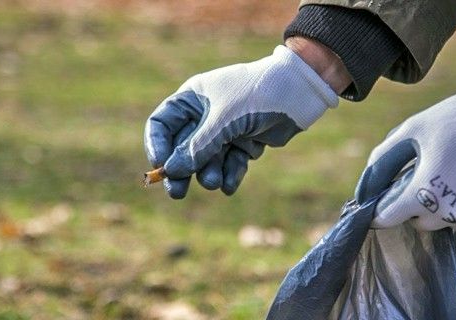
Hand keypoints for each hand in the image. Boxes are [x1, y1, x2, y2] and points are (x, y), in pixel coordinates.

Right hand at [144, 45, 338, 197]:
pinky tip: (230, 185)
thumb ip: (197, 146)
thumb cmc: (256, 94)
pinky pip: (230, 164)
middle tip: (177, 193)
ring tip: (215, 182)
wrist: (299, 91)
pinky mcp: (246, 142)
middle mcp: (206, 115)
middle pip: (182, 148)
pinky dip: (230, 175)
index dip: (157, 145)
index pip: (162, 124)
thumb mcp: (223, 120)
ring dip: (208, 174)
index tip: (160, 166)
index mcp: (193, 98)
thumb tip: (171, 170)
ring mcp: (226, 130)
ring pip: (208, 160)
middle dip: (181, 170)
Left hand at [355, 73, 455, 234]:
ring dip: (451, 208)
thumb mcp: (415, 127)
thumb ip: (386, 155)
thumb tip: (368, 180)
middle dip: (420, 206)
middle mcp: (450, 211)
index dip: (383, 211)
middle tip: (432, 180)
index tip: (384, 206)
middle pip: (422, 222)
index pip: (388, 217)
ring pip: (453, 224)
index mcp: (423, 189)